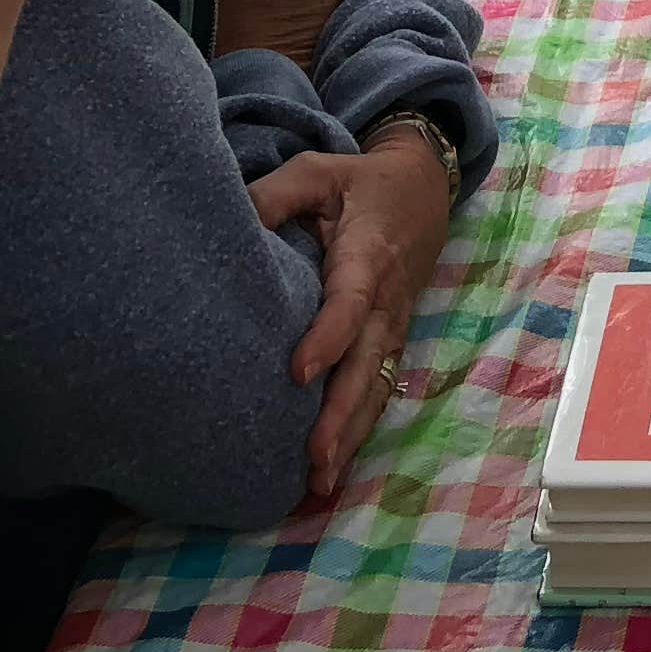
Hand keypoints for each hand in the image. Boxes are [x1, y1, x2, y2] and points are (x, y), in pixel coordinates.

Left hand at [248, 131, 457, 496]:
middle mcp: (387, 302)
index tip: (298, 373)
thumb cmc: (360, 184)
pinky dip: (360, 430)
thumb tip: (227, 223)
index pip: (350, 303)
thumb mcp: (317, 172)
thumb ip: (274, 195)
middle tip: (314, 457)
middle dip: (342, 413)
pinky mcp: (389, 342)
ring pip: (376, 386)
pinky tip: (334, 468)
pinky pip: (377, 390)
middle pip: (367, 364)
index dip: (328, 338)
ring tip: (321, 479)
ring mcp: (392, 327)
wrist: (423, 190)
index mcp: (368, 257)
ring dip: (352, 434)